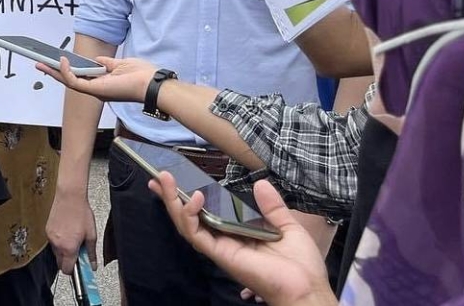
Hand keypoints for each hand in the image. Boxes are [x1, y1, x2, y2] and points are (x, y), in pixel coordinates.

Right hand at [36, 56, 155, 103]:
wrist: (150, 84)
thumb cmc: (141, 75)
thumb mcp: (120, 64)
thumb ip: (106, 63)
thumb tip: (96, 59)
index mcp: (102, 83)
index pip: (80, 76)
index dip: (67, 68)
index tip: (57, 59)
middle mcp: (96, 88)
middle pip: (70, 80)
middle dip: (54, 72)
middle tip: (40, 63)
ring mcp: (94, 90)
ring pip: (68, 82)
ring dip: (54, 72)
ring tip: (41, 62)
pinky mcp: (94, 90)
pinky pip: (74, 82)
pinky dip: (66, 72)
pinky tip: (61, 61)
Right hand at [47, 190, 97, 275]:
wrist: (69, 196)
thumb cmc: (81, 212)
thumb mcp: (91, 234)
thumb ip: (91, 253)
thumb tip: (92, 265)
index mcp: (68, 248)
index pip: (67, 270)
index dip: (73, 271)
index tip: (79, 267)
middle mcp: (57, 244)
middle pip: (60, 263)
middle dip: (68, 261)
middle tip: (77, 251)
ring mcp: (50, 237)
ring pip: (56, 252)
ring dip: (63, 250)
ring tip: (72, 237)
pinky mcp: (47, 230)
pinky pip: (53, 242)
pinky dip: (59, 241)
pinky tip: (66, 230)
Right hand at [150, 175, 334, 305]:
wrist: (306, 287)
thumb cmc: (300, 263)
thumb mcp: (287, 225)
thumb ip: (272, 205)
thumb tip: (260, 183)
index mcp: (237, 233)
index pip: (207, 213)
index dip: (191, 197)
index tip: (179, 179)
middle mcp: (223, 240)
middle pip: (189, 218)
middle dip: (171, 198)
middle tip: (158, 177)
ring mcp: (219, 248)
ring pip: (187, 225)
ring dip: (173, 202)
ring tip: (164, 180)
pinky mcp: (220, 254)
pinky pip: (198, 235)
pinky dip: (190, 216)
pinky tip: (194, 197)